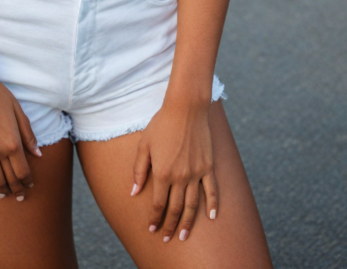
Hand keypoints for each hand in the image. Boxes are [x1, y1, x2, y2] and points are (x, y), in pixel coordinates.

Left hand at [131, 96, 217, 240]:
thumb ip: (139, 170)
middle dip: (170, 225)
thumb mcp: (144, 145)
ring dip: (188, 222)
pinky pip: (211, 190)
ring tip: (184, 235)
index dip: (155, 218)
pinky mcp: (208, 167)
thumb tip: (133, 192)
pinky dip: (212, 205)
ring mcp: (196, 173)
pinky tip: (211, 217)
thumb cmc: (161, 124)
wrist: (185, 108)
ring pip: (192, 205)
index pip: (158, 204)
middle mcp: (179, 177)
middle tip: (167, 238)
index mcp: (162, 173)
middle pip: (175, 208)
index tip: (152, 229)